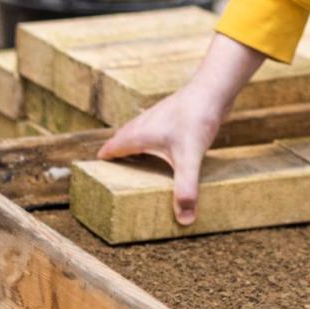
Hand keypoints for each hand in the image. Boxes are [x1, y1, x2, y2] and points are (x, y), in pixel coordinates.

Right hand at [99, 34, 266, 225]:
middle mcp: (142, 125)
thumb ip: (185, 188)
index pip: (109, 149)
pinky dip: (154, 146)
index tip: (95, 181)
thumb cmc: (196, 117)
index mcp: (137, 134)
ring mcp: (157, 119)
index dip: (101, 165)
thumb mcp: (189, 157)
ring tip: (140, 172)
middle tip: (117, 182)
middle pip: (121, 143)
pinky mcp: (172, 118)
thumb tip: (184, 219)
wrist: (214, 89)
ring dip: (135, 152)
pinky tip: (167, 156)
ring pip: (138, 136)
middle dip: (117, 161)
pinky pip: (155, 134)